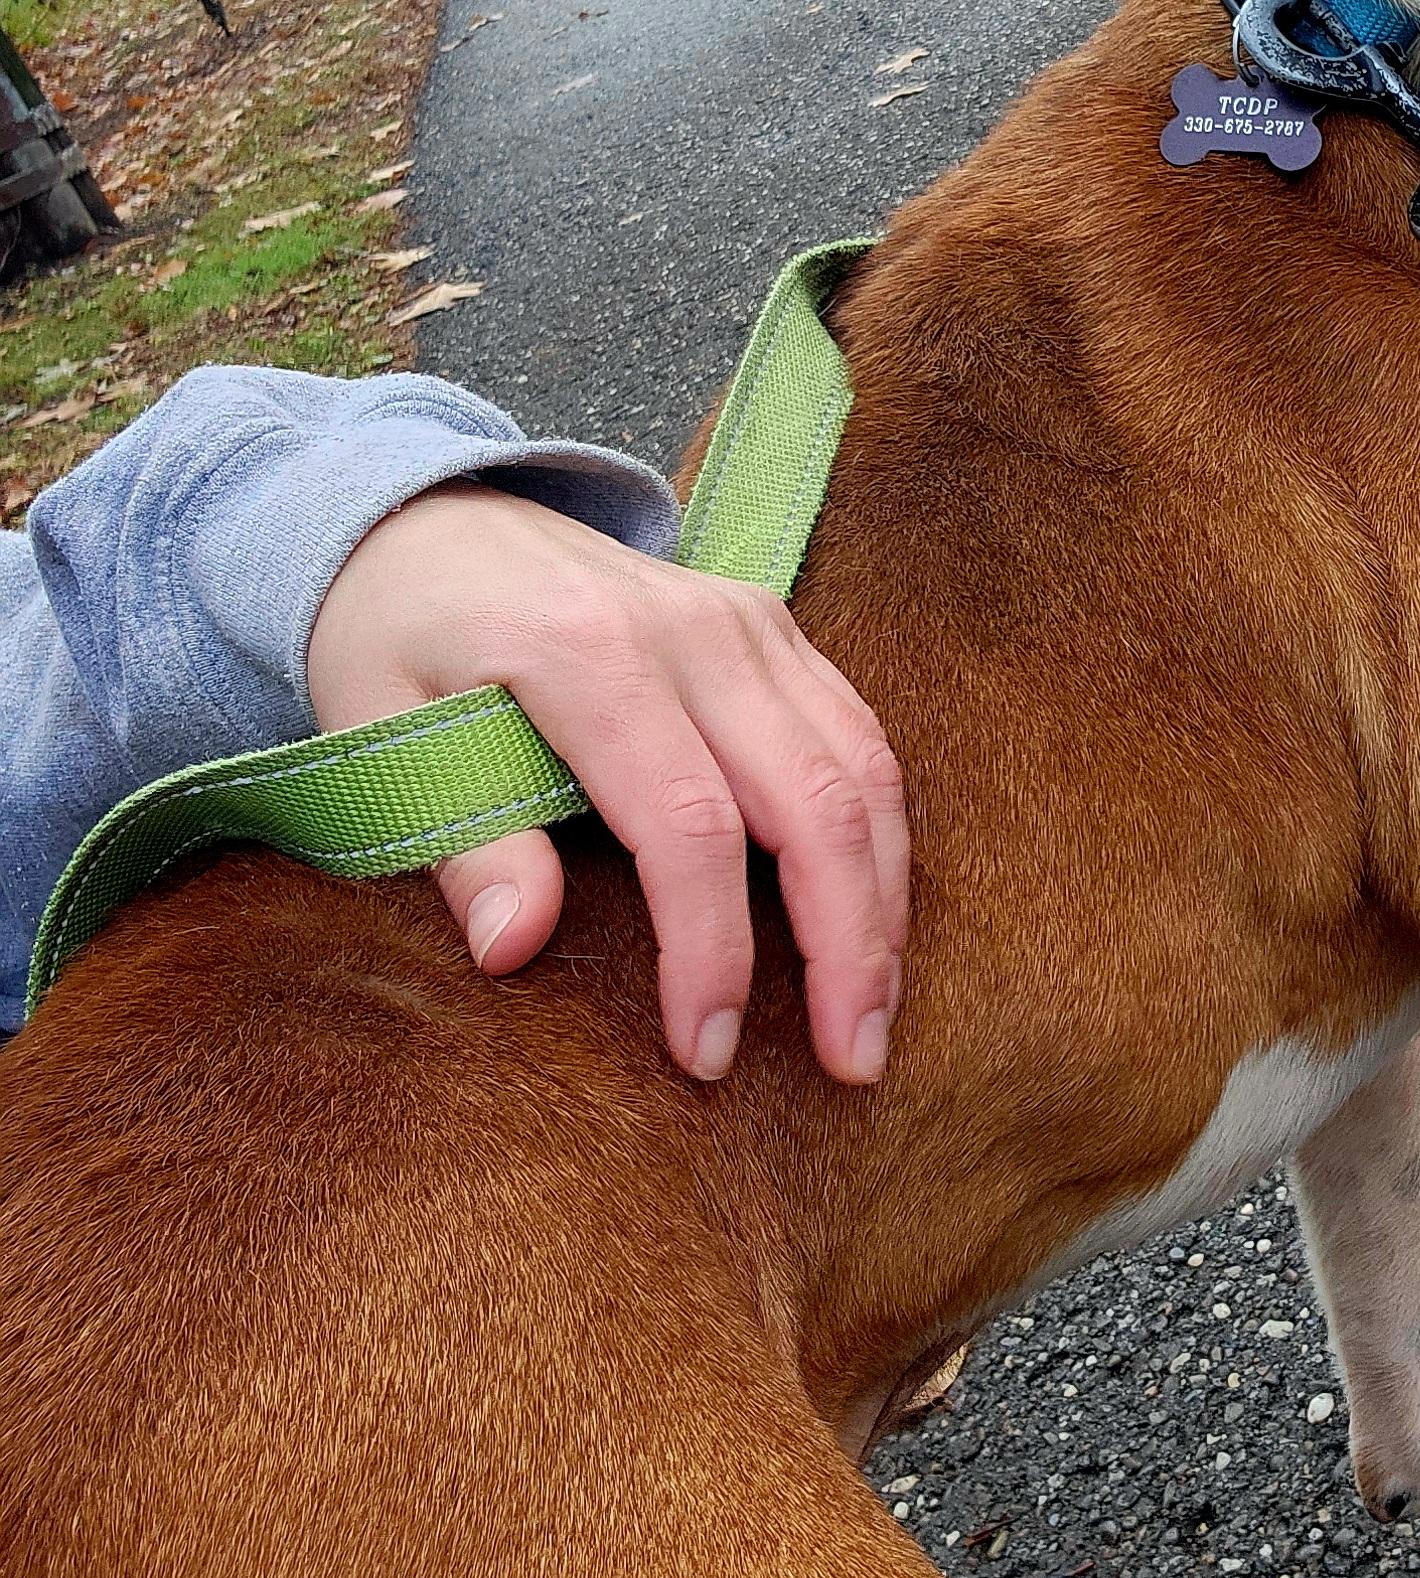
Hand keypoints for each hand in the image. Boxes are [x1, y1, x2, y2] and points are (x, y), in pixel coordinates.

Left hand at [305, 487, 907, 1085]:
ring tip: (876, 1013)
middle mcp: (690, 631)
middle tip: (852, 1059)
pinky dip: (880, 838)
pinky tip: (874, 920)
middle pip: (812, 801)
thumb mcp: (377, 733)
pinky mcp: (774, 629)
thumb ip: (458, 838)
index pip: (690, 826)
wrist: (431, 518)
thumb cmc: (395, 636)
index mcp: (586, 654)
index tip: (703, 1050)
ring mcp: (746, 622)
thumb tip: (515, 948)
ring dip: (884, 901)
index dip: (711, 951)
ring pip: (862, 770)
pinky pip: (859, 738)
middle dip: (847, 944)